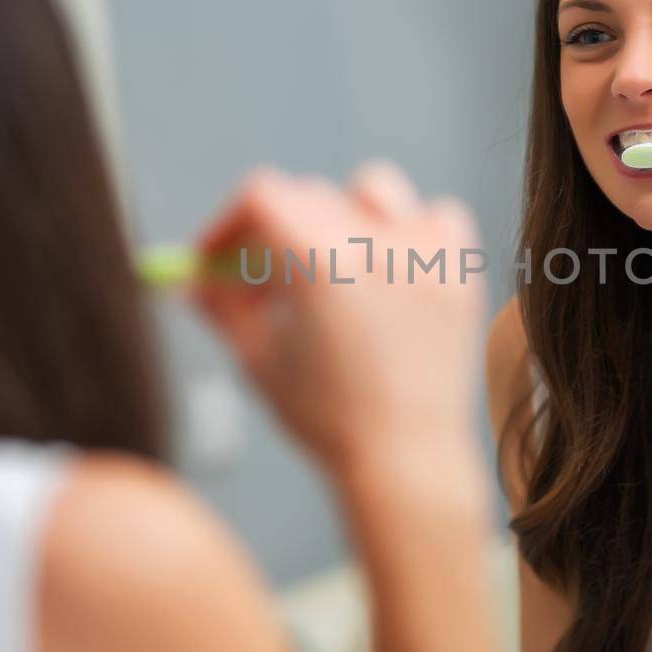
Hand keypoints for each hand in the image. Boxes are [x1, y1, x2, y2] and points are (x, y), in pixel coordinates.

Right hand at [190, 161, 484, 483]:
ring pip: (372, 191)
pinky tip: (392, 271)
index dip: (229, 225)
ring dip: (342, 216)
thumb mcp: (258, 358)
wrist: (407, 460)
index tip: (217, 259)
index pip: (261, 196)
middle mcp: (374, 242)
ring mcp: (423, 252)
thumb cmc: (328, 418)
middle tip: (260, 285)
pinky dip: (411, 232)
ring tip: (332, 272)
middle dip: (273, 234)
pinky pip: (435, 216)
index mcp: (318, 259)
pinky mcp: (460, 270)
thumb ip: (221, 307)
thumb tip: (191, 279)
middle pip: (307, 196)